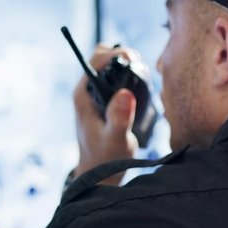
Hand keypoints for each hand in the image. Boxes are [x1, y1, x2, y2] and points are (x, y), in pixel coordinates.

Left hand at [73, 44, 144, 184]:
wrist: (100, 173)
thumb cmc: (106, 158)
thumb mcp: (115, 138)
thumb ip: (119, 117)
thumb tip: (125, 93)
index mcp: (83, 95)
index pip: (96, 60)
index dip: (116, 54)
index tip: (135, 59)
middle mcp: (87, 91)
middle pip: (102, 57)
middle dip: (122, 56)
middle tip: (141, 68)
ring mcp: (96, 95)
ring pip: (110, 66)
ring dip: (127, 65)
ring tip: (144, 77)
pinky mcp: (106, 100)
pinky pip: (116, 78)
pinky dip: (129, 76)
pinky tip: (142, 87)